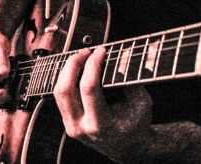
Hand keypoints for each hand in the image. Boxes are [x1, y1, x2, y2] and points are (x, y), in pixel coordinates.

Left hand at [53, 46, 154, 161]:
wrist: (129, 149)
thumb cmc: (136, 125)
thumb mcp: (142, 104)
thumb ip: (130, 82)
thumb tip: (122, 57)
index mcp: (100, 125)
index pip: (89, 88)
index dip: (93, 65)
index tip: (101, 51)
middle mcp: (81, 127)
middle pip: (65, 89)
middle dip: (73, 64)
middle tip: (86, 51)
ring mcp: (71, 126)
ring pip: (59, 92)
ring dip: (68, 70)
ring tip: (81, 57)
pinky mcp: (68, 122)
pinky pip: (60, 97)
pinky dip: (67, 79)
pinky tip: (77, 69)